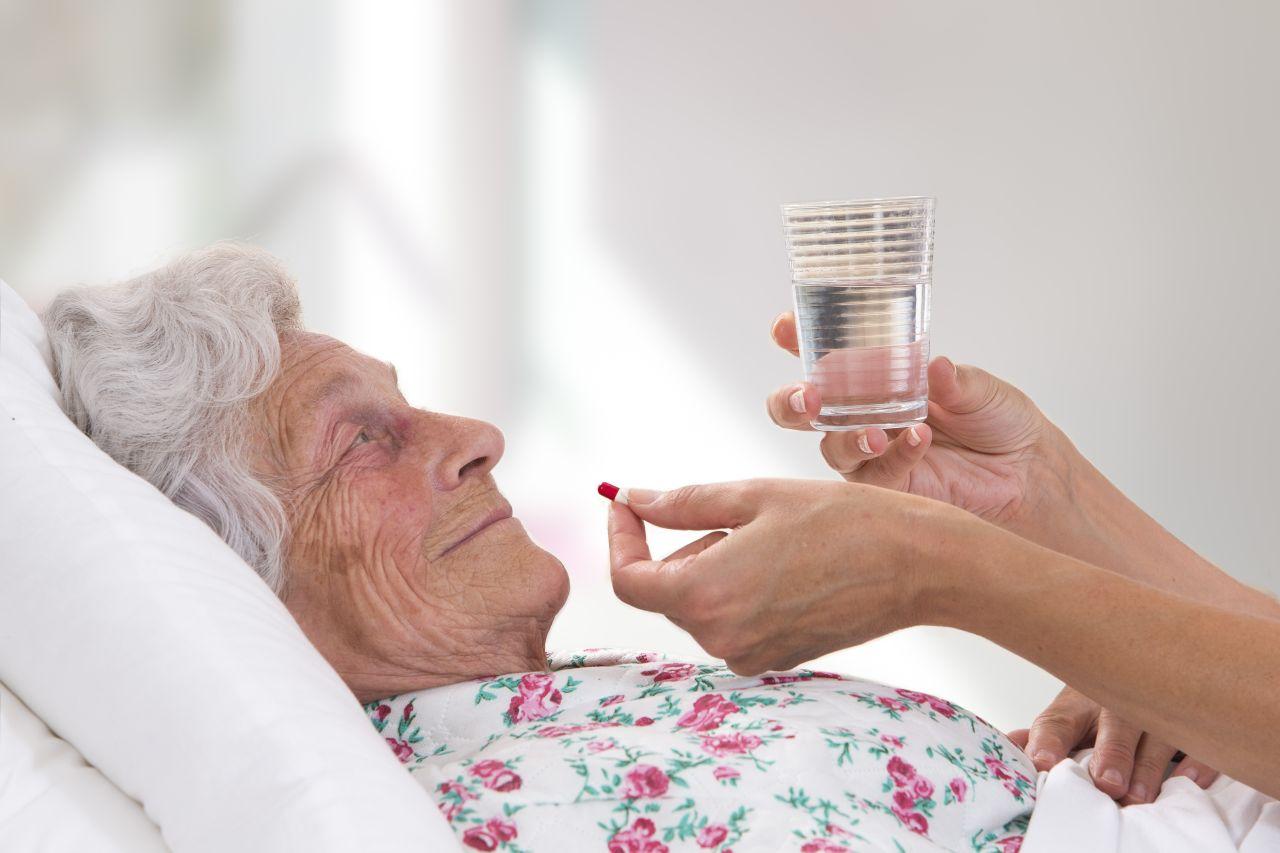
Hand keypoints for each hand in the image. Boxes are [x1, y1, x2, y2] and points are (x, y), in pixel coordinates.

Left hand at [607, 478, 971, 674]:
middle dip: (682, 546)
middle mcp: (721, 638)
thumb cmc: (842, 521)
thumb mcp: (753, 496)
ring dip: (714, 566)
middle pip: (667, 590)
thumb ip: (682, 503)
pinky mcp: (776, 660)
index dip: (620, 539)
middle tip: (735, 516)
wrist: (918, 565)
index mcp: (706, 595)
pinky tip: (786, 565)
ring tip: (771, 538)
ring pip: (701, 604)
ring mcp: (750, 655)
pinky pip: (733, 621)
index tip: (628, 506)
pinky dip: (740, 589)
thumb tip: (631, 499)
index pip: (627, 580)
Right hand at [766, 312, 1066, 531]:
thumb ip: (954, 380)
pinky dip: (896, 455)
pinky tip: (920, 441)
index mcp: (875, 378)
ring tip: (876, 432)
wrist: (1029, 472)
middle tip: (808, 397)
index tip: (785, 327)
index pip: (825, 356)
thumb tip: (935, 367)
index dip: (796, 340)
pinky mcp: (888, 488)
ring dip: (846, 436)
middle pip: (800, 411)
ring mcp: (871, 452)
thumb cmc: (998, 420)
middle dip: (791, 402)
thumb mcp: (980, 389)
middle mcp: (862, 414)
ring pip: (830, 446)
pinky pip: (875, 475)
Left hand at [1007, 686, 1218, 803]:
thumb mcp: (1070, 717)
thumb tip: (1004, 746)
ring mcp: (1159, 708)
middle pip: (1115, 721)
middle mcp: (1118, 702)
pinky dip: (1198, 758)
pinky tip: (1187, 779)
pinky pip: (1201, 738)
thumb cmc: (1102, 703)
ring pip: (1157, 731)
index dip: (1050, 741)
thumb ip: (1043, 737)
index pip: (1059, 719)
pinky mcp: (1195, 720)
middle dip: (1111, 752)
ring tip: (1138, 795)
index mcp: (1078, 703)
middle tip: (1105, 784)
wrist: (1149, 656)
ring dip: (1148, 764)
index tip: (1042, 762)